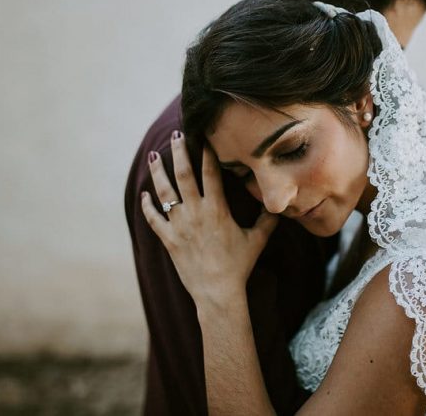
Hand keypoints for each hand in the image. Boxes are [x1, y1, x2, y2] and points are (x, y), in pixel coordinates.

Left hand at [141, 131, 278, 308]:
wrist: (217, 292)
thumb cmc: (238, 266)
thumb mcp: (256, 240)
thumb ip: (267, 220)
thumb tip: (280, 205)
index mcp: (217, 209)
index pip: (211, 173)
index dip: (208, 152)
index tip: (205, 135)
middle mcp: (196, 213)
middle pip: (184, 175)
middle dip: (180, 152)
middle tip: (177, 134)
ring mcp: (180, 225)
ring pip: (165, 192)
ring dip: (158, 172)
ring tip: (154, 155)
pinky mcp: (168, 239)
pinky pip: (154, 219)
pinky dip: (147, 205)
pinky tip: (144, 194)